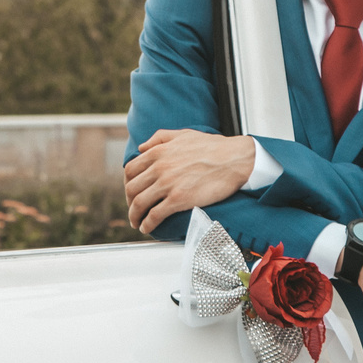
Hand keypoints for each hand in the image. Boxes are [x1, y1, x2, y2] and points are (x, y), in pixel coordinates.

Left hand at [124, 130, 256, 234]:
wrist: (234, 159)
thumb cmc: (212, 147)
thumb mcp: (183, 134)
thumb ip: (159, 138)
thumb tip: (142, 147)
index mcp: (158, 152)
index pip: (130, 170)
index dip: (128, 184)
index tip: (131, 192)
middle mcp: (159, 168)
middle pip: (132, 189)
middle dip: (129, 202)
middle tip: (134, 209)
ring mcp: (168, 184)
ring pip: (140, 203)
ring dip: (135, 216)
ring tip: (137, 222)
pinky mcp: (179, 199)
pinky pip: (155, 215)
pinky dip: (147, 224)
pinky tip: (147, 227)